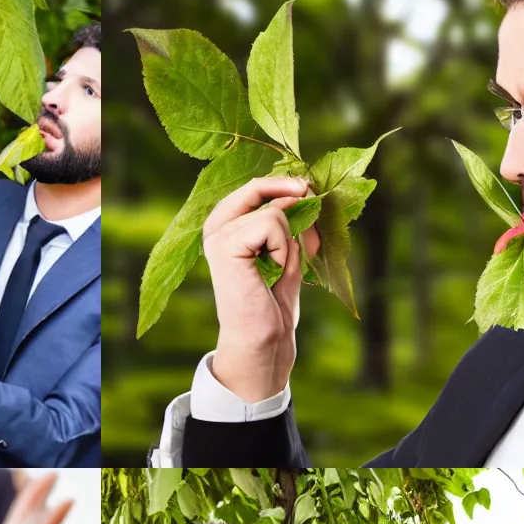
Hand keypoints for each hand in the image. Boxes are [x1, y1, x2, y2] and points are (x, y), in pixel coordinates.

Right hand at [202, 176, 320, 404]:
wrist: (264, 340)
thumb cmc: (274, 301)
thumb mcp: (288, 253)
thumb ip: (291, 223)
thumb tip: (303, 191)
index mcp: (226, 225)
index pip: (253, 187)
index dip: (283, 184)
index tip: (306, 188)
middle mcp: (216, 226)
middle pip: (257, 188)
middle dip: (288, 195)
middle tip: (306, 206)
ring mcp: (217, 235)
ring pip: (274, 212)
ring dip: (287, 243)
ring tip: (275, 271)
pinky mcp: (225, 246)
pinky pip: (271, 224)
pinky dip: (282, 250)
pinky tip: (271, 273)